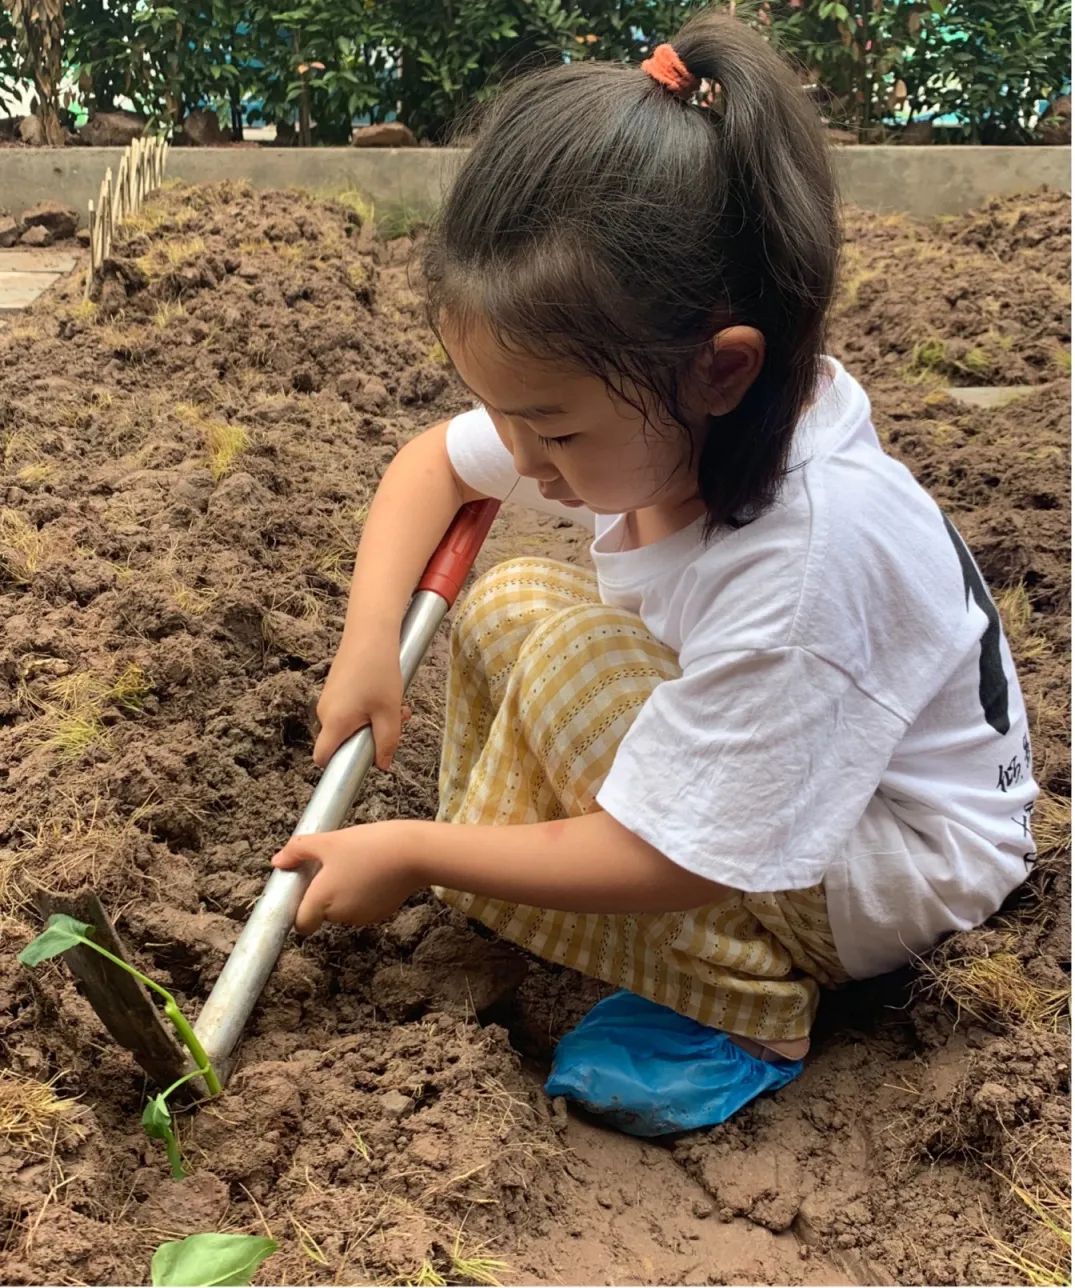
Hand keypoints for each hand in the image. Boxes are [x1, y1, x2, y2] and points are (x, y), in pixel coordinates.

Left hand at [271, 821, 421, 934]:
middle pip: (322, 913)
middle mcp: (340, 915)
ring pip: (342, 909)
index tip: (304, 888)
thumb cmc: (369, 846)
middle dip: (324, 894)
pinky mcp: (380, 913)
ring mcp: (362, 917)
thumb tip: (278, 861)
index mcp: (322, 900)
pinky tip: (372, 872)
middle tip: (334, 865)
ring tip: (356, 864)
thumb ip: (299, 850)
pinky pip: (362, 907)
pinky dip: (362, 894)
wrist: (413, 853)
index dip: (298, 909)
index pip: (301, 923)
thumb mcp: (329, 841)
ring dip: (343, 893)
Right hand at [314, 636, 410, 769]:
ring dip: (375, 721)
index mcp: (334, 722)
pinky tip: (386, 693)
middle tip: (396, 722)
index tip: (361, 762)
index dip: (338, 767)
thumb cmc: (378, 671)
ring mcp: (329, 700)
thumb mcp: (389, 712)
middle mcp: (325, 713)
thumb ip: (386, 743)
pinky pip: (351, 709)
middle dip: (370, 738)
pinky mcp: (336, 689)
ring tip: (397, 705)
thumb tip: (382, 765)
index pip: (322, 758)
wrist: (370, 632)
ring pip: (351, 724)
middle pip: (343, 741)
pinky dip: (369, 708)